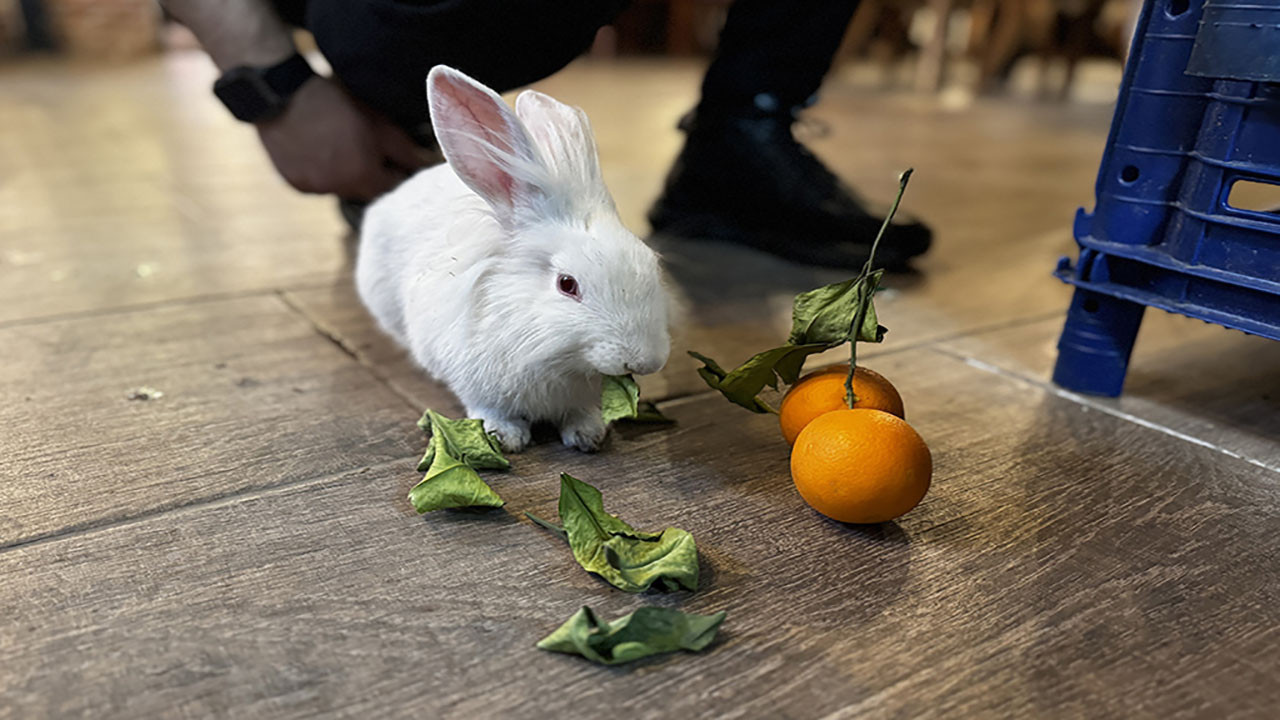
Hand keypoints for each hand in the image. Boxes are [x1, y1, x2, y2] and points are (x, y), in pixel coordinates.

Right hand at [255, 76, 430, 200]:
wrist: (281, 94)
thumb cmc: (335, 102)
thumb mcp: (377, 122)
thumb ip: (404, 151)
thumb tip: (424, 167)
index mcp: (362, 176)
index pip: (393, 190)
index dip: (397, 173)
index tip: (395, 159)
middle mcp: (338, 189)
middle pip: (366, 192)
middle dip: (371, 174)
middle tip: (364, 146)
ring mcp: (314, 189)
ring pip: (341, 189)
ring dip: (346, 175)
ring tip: (338, 145)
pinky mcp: (295, 185)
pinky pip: (317, 185)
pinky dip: (322, 174)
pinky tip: (317, 150)